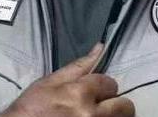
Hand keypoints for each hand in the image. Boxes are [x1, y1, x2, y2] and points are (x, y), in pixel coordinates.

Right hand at [0, 43, 134, 116]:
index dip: (104, 86)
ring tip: (98, 114)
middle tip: (103, 105)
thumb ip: (78, 66)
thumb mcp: (50, 82)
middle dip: (117, 104)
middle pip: (125, 107)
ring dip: (113, 116)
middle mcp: (91, 114)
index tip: (95, 90)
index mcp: (80, 93)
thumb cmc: (32, 106)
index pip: (110, 84)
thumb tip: (100, 48)